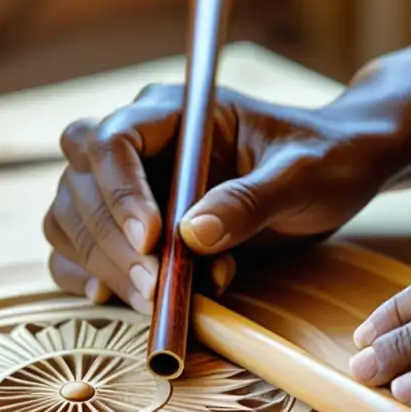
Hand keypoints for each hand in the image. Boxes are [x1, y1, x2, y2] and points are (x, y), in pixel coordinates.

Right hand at [44, 83, 400, 312]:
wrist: (339, 174)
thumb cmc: (326, 159)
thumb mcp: (303, 176)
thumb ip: (251, 199)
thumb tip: (192, 235)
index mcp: (176, 112)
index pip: (115, 140)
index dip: (120, 190)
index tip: (151, 239)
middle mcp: (142, 144)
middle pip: (82, 184)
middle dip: (112, 242)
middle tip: (155, 288)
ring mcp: (130, 186)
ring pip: (72, 219)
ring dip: (102, 265)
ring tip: (156, 299)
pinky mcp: (131, 227)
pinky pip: (79, 249)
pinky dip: (87, 276)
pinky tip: (114, 297)